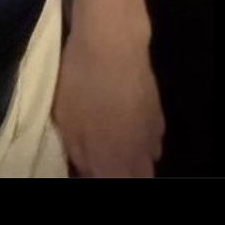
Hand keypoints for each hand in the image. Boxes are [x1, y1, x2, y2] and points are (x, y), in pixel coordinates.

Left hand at [52, 30, 164, 176]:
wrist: (112, 43)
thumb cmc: (81, 83)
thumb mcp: (65, 120)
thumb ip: (77, 153)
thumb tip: (84, 168)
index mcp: (110, 161)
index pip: (106, 181)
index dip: (93, 175)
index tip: (83, 166)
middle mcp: (137, 156)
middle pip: (135, 177)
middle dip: (118, 172)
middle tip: (99, 157)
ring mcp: (151, 137)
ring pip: (146, 162)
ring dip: (132, 160)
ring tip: (113, 143)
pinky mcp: (159, 117)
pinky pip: (152, 142)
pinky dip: (141, 141)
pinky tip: (126, 124)